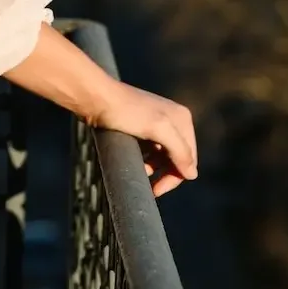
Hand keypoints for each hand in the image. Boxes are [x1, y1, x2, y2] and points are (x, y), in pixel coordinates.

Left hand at [86, 78, 197, 197]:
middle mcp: (173, 120)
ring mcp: (157, 123)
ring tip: (140, 173)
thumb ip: (179, 150)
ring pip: (162, 155)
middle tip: (151, 189)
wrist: (95, 98)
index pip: (188, 158)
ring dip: (154, 168)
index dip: (175, 177)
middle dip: (165, 174)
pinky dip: (145, 160)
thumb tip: (192, 175)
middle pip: (176, 157)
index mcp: (183, 119)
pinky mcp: (140, 127)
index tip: (157, 191)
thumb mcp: (157, 129)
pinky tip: (135, 163)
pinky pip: (149, 150)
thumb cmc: (125, 111)